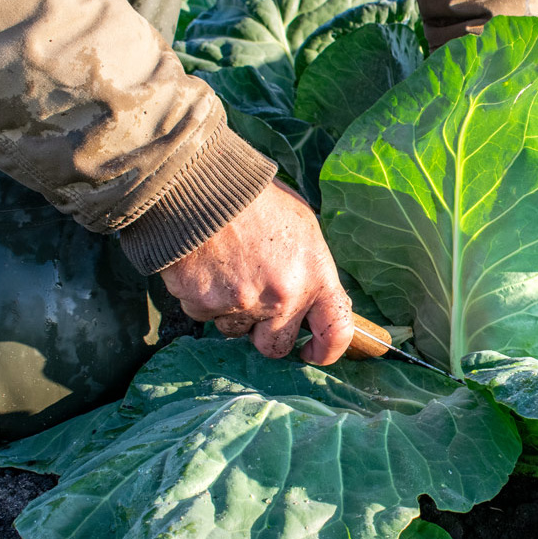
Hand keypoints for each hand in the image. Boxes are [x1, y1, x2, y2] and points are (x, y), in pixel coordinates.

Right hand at [159, 180, 352, 363]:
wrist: (200, 186)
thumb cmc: (255, 201)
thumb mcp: (303, 227)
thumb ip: (311, 270)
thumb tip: (315, 303)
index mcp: (315, 275)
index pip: (336, 332)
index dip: (327, 351)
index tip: (313, 352)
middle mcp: (283, 297)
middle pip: (276, 346)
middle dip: (266, 333)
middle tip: (256, 304)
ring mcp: (242, 304)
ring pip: (236, 331)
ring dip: (233, 311)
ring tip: (228, 270)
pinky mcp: (205, 305)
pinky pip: (206, 316)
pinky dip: (205, 298)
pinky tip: (206, 267)